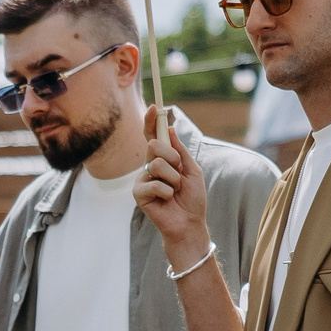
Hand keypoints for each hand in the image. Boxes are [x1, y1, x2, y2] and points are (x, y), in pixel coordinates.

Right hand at [134, 106, 210, 270]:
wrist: (190, 222)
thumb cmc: (192, 198)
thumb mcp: (192, 170)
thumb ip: (180, 151)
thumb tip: (168, 129)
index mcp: (162, 159)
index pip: (153, 136)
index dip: (152, 122)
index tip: (155, 107)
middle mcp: (149, 166)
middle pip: (154, 146)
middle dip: (172, 157)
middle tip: (179, 173)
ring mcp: (142, 179)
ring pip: (156, 164)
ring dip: (173, 178)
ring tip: (175, 191)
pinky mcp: (139, 194)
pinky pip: (154, 184)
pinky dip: (166, 192)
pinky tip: (167, 200)